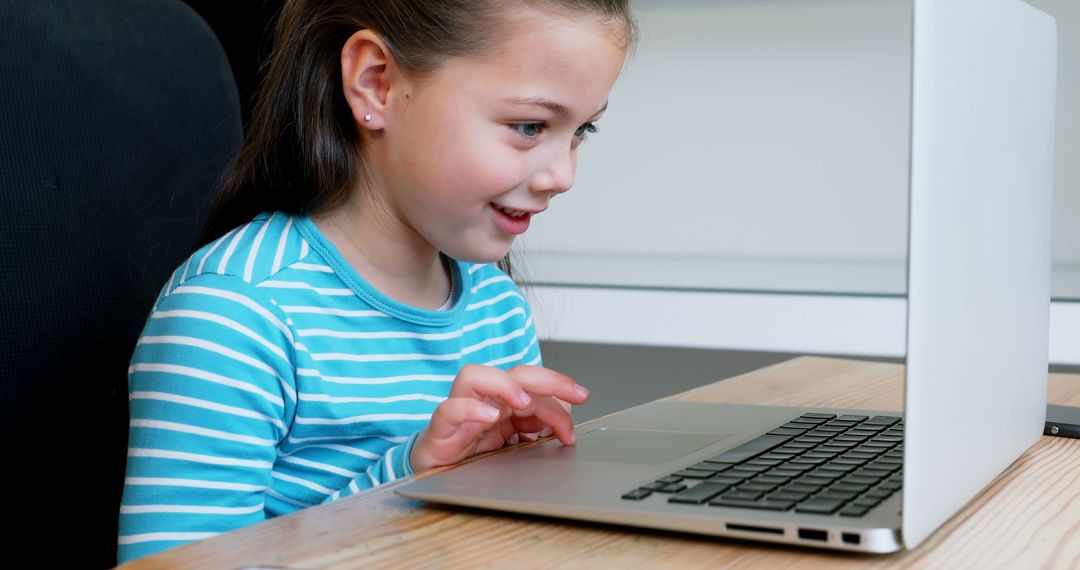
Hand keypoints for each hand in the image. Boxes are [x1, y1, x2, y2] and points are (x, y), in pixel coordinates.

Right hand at [409, 364, 588, 472]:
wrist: (432, 479)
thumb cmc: (471, 458)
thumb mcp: (513, 447)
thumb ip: (534, 433)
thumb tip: (562, 427)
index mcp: (502, 403)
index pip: (533, 384)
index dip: (559, 390)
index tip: (582, 399)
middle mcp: (482, 401)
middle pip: (513, 373)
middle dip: (547, 379)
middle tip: (573, 393)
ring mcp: (459, 412)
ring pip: (473, 376)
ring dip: (503, 384)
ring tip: (524, 401)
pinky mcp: (439, 430)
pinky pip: (448, 410)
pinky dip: (469, 410)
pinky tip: (489, 418)